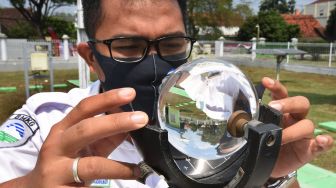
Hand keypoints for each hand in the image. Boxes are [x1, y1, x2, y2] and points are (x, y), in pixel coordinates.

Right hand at [5, 88, 147, 186]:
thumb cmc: (65, 163)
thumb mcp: (84, 146)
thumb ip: (106, 136)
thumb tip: (132, 124)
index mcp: (63, 130)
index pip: (84, 108)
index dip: (107, 99)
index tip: (130, 93)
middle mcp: (56, 147)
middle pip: (86, 130)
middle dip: (115, 122)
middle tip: (142, 118)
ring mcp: (56, 171)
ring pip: (91, 166)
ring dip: (118, 167)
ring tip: (138, 169)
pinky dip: (112, 184)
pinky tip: (128, 180)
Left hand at [262, 77, 333, 177]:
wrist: (270, 165)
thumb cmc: (264, 145)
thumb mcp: (257, 133)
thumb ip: (254, 125)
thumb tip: (241, 122)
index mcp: (281, 112)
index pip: (282, 94)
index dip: (276, 87)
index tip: (265, 81)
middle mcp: (294, 119)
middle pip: (301, 103)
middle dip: (288, 103)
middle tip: (274, 107)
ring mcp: (304, 134)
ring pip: (307, 125)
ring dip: (293, 131)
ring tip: (280, 139)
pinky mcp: (309, 150)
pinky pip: (321, 145)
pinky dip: (324, 142)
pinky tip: (322, 139)